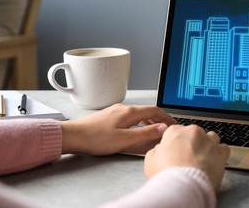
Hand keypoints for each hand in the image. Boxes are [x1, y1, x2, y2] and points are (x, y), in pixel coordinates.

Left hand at [59, 104, 176, 154]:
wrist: (73, 136)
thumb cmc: (96, 139)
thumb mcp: (124, 140)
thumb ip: (145, 134)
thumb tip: (163, 128)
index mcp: (129, 112)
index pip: (155, 110)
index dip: (167, 117)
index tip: (174, 125)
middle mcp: (124, 108)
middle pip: (148, 110)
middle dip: (160, 118)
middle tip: (168, 128)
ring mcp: (116, 111)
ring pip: (139, 113)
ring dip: (150, 119)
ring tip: (157, 129)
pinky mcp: (110, 115)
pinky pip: (131, 116)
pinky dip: (140, 121)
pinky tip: (138, 128)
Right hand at [144, 125, 229, 190]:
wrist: (184, 187)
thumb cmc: (167, 175)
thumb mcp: (150, 161)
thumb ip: (156, 151)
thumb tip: (159, 150)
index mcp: (174, 131)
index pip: (177, 131)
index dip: (177, 143)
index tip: (177, 151)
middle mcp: (192, 132)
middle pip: (194, 133)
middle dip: (193, 143)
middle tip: (189, 158)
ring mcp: (208, 140)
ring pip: (211, 137)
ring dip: (208, 145)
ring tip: (203, 159)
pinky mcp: (220, 151)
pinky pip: (224, 147)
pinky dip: (220, 153)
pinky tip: (214, 162)